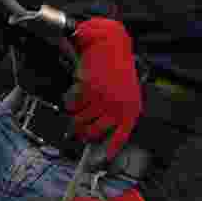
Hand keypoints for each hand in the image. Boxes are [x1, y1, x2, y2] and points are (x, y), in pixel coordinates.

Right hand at [67, 18, 141, 159]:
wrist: (111, 41)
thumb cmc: (118, 65)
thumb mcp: (124, 91)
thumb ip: (116, 109)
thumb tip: (105, 129)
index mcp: (130, 108)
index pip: (120, 135)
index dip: (110, 148)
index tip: (102, 159)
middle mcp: (118, 106)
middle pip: (94, 131)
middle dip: (84, 132)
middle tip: (78, 131)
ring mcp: (103, 99)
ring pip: (81, 119)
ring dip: (75, 117)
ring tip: (74, 113)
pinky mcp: (89, 89)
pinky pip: (74, 104)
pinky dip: (70, 102)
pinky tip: (72, 99)